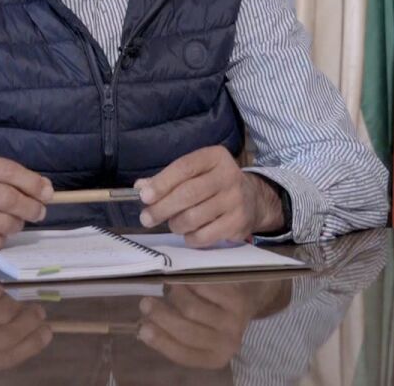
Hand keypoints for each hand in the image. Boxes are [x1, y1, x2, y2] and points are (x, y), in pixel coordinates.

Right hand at [0, 153, 52, 258]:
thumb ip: (7, 179)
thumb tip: (46, 189)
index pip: (8, 170)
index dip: (33, 183)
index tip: (48, 193)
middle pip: (8, 198)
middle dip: (31, 207)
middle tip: (38, 213)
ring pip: (3, 222)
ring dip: (15, 226)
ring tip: (11, 224)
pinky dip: (0, 240)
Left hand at [0, 256, 52, 370]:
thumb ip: (3, 337)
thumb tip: (43, 333)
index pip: (8, 358)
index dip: (32, 345)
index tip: (47, 331)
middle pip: (9, 336)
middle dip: (30, 322)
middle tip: (38, 310)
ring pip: (4, 312)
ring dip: (13, 302)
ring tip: (8, 297)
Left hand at [135, 146, 284, 246]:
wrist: (253, 200)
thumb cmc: (214, 184)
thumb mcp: (195, 173)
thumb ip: (168, 179)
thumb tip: (141, 188)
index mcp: (215, 157)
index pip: (184, 167)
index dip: (162, 183)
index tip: (144, 197)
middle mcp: (228, 175)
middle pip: (187, 194)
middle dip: (162, 208)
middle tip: (147, 218)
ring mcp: (235, 200)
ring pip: (193, 217)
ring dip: (175, 224)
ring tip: (174, 224)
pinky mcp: (238, 223)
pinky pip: (204, 235)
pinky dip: (190, 238)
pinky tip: (189, 233)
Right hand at [136, 280, 287, 368]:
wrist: (248, 299)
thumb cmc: (214, 319)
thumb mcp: (198, 334)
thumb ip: (173, 334)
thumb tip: (143, 327)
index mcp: (213, 358)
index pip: (183, 354)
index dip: (161, 341)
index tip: (142, 328)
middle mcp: (227, 344)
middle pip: (186, 330)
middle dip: (161, 315)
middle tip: (144, 302)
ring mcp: (233, 321)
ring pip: (191, 307)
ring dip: (174, 295)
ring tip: (169, 289)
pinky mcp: (236, 298)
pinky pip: (202, 289)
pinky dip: (188, 283)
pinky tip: (185, 281)